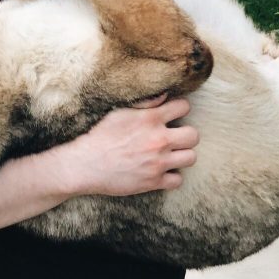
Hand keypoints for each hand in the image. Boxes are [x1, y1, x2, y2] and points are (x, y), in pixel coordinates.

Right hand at [63, 94, 198, 196]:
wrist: (85, 165)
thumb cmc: (99, 136)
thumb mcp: (119, 112)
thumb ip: (145, 103)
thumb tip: (165, 95)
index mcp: (150, 119)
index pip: (184, 107)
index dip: (180, 109)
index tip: (172, 115)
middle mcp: (159, 140)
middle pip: (194, 136)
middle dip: (186, 135)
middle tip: (174, 138)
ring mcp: (158, 162)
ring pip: (191, 158)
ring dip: (182, 156)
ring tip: (170, 155)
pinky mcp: (153, 182)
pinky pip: (178, 180)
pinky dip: (171, 177)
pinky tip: (161, 171)